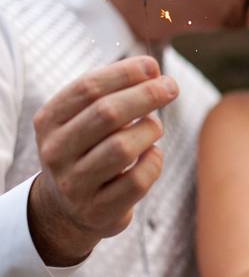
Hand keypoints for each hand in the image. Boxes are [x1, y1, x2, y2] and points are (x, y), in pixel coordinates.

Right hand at [27, 56, 177, 265]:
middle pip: (107, 114)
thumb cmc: (88, 150)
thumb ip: (112, 94)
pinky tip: (151, 155)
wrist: (69, 208)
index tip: (153, 67)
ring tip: (154, 127)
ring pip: (123, 148)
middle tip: (171, 87)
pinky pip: (138, 180)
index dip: (124, 73)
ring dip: (150, 130)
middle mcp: (56, 152)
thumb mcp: (85, 119)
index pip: (87, 88)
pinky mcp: (98, 210)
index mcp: (49, 122)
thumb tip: (152, 71)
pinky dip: (154, 162)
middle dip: (146, 95)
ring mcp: (75, 184)